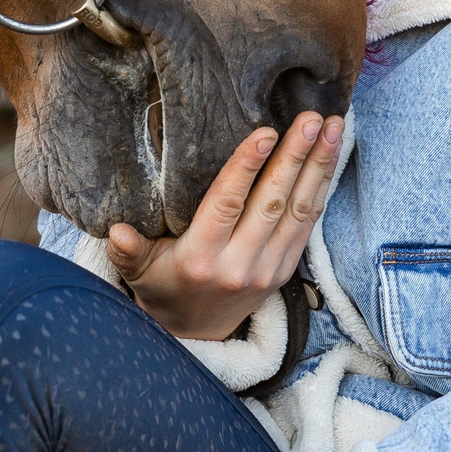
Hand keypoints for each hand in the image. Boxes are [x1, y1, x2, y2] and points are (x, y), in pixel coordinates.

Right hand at [108, 111, 342, 340]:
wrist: (196, 334)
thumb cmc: (163, 288)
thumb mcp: (138, 272)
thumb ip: (127, 251)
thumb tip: (115, 231)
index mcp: (201, 258)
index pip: (227, 204)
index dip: (247, 167)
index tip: (265, 133)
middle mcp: (240, 264)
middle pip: (273, 202)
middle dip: (295, 156)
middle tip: (313, 117)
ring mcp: (269, 268)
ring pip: (300, 211)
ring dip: (319, 166)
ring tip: (335, 127)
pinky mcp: (286, 269)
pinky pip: (309, 223)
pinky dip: (321, 188)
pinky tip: (331, 156)